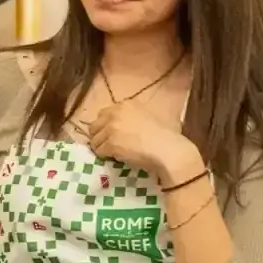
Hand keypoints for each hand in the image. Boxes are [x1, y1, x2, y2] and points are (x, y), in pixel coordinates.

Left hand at [84, 101, 200, 183]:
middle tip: (109, 145)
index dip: (105, 126)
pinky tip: (117, 158)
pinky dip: (106, 156)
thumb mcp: (147, 116)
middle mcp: (116, 113)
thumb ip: (131, 117)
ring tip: (114, 153)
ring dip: (102, 148)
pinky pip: (99, 151)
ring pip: (94, 140)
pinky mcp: (110, 143)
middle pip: (94, 126)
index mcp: (126, 104)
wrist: (169, 150)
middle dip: (100, 136)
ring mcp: (112, 128)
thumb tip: (120, 127)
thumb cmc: (166, 136)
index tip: (112, 135)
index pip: (103, 114)